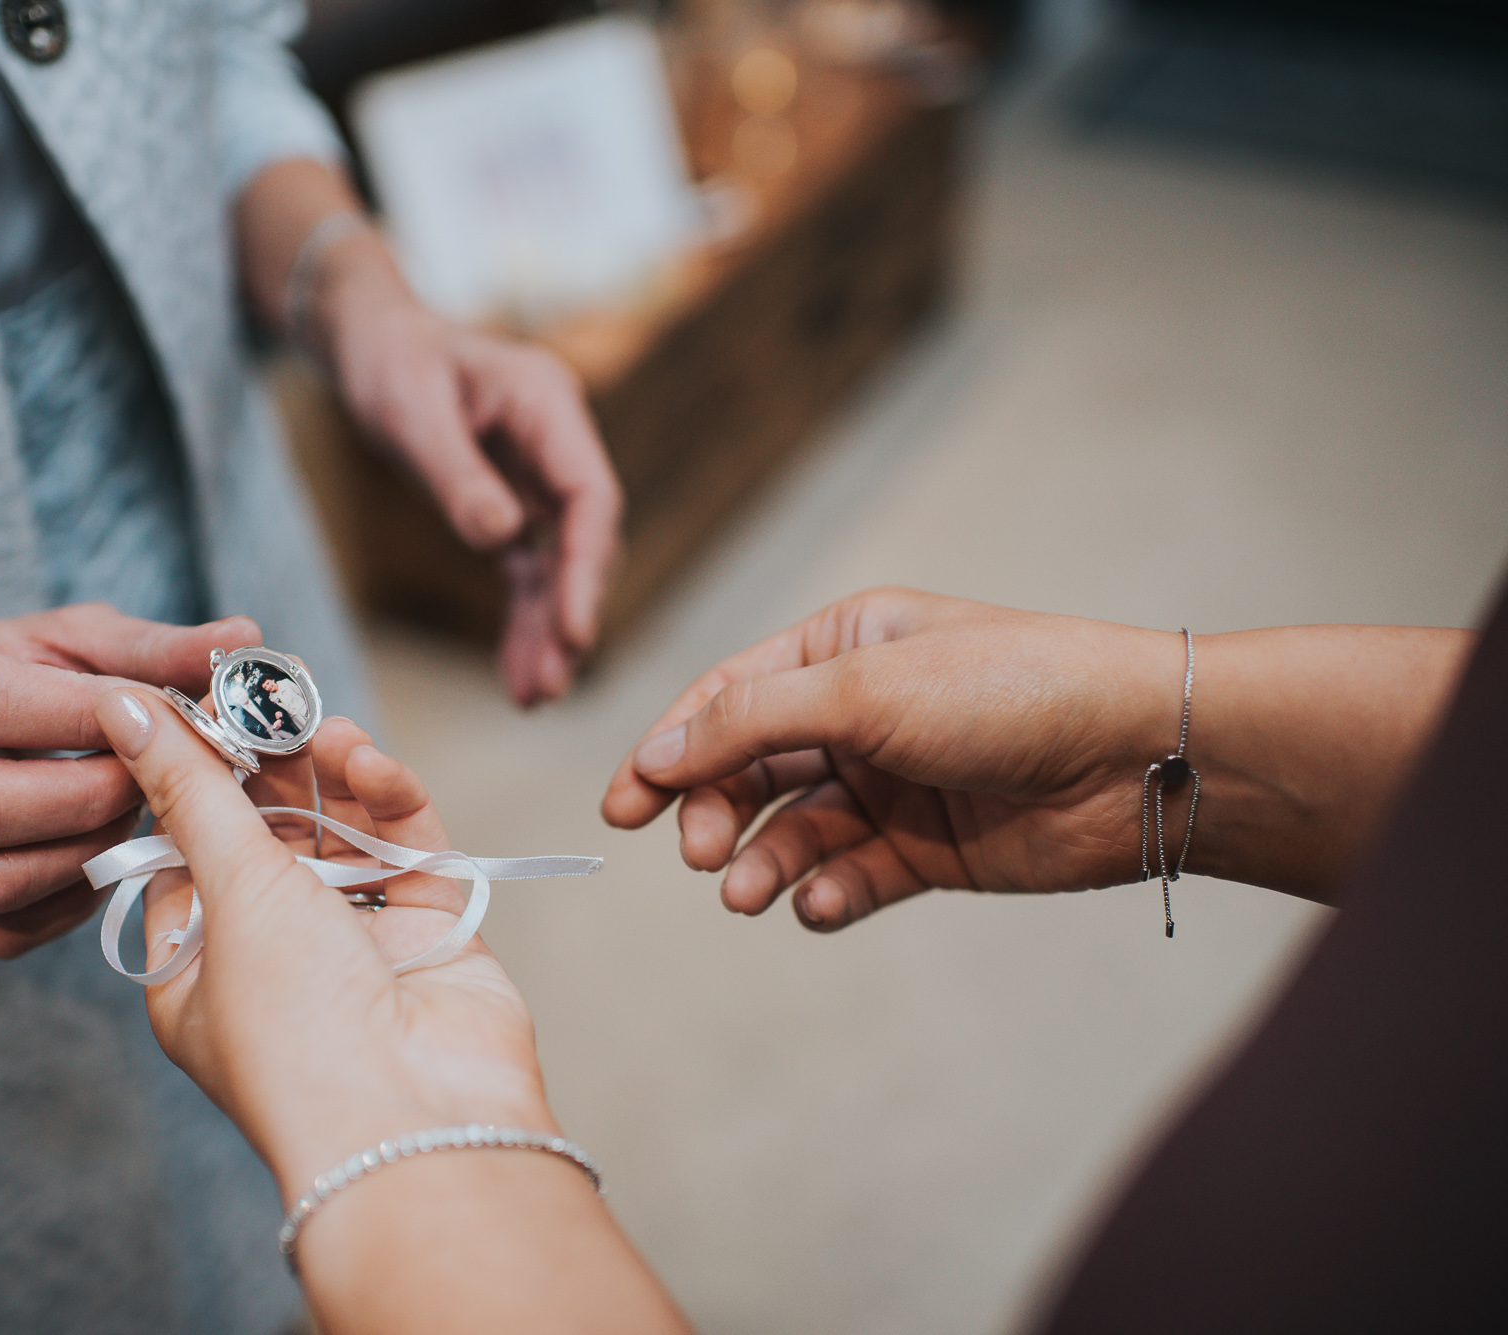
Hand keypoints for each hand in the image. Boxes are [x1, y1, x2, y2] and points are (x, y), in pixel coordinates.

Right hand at [0, 603, 259, 957]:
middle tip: (152, 783)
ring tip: (129, 818)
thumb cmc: (12, 670)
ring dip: (83, 855)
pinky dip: (67, 904)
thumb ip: (152, 649)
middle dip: (87, 800)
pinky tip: (99, 859)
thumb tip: (247, 642)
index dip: (79, 721)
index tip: (155, 719)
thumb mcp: (72, 639)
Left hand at [91, 691, 553, 1192]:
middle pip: (269, 834)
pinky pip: (408, 849)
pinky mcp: (430, 935)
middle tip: (272, 694)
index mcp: (197, 969)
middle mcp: (275, 959)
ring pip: (342, 833)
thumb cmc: (296, 1028)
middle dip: (272, 764)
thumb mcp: (227, 890)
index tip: (200, 702)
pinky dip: (392, 802)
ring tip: (326, 726)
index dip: (193, 776)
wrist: (417, 1121)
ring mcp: (357, 947)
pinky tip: (374, 765)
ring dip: (332, 775)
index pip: (184, 850)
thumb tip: (123, 707)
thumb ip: (189, 787)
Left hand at [322, 242, 622, 706]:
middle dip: (572, 613)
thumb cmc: (391, 358)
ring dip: (551, 629)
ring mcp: (540, 477)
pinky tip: (520, 674)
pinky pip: (530, 570)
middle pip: (585, 540)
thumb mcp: (411, 409)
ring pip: (562, 565)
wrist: (372, 342)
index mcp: (549, 404)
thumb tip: (503, 536)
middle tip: (553, 683)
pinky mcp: (514, 504)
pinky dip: (526, 619)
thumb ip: (457, 473)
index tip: (576, 631)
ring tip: (537, 697)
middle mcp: (558, 443)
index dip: (588, 567)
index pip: (590, 497)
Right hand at [602, 589, 1180, 931]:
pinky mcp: (928, 849)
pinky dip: (824, 893)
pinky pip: (851, 876)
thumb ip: (749, 723)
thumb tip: (656, 751)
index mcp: (842, 648)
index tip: (622, 807)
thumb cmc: (1009, 690)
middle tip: (700, 851)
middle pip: (750, 768)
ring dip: (762, 861)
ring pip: (794, 830)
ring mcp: (893, 783)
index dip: (668, 749)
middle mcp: (861, 713)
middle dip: (715, 812)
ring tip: (748, 892)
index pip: (726, 698)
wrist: (1140, 758)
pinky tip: (815, 903)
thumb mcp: (864, 691)